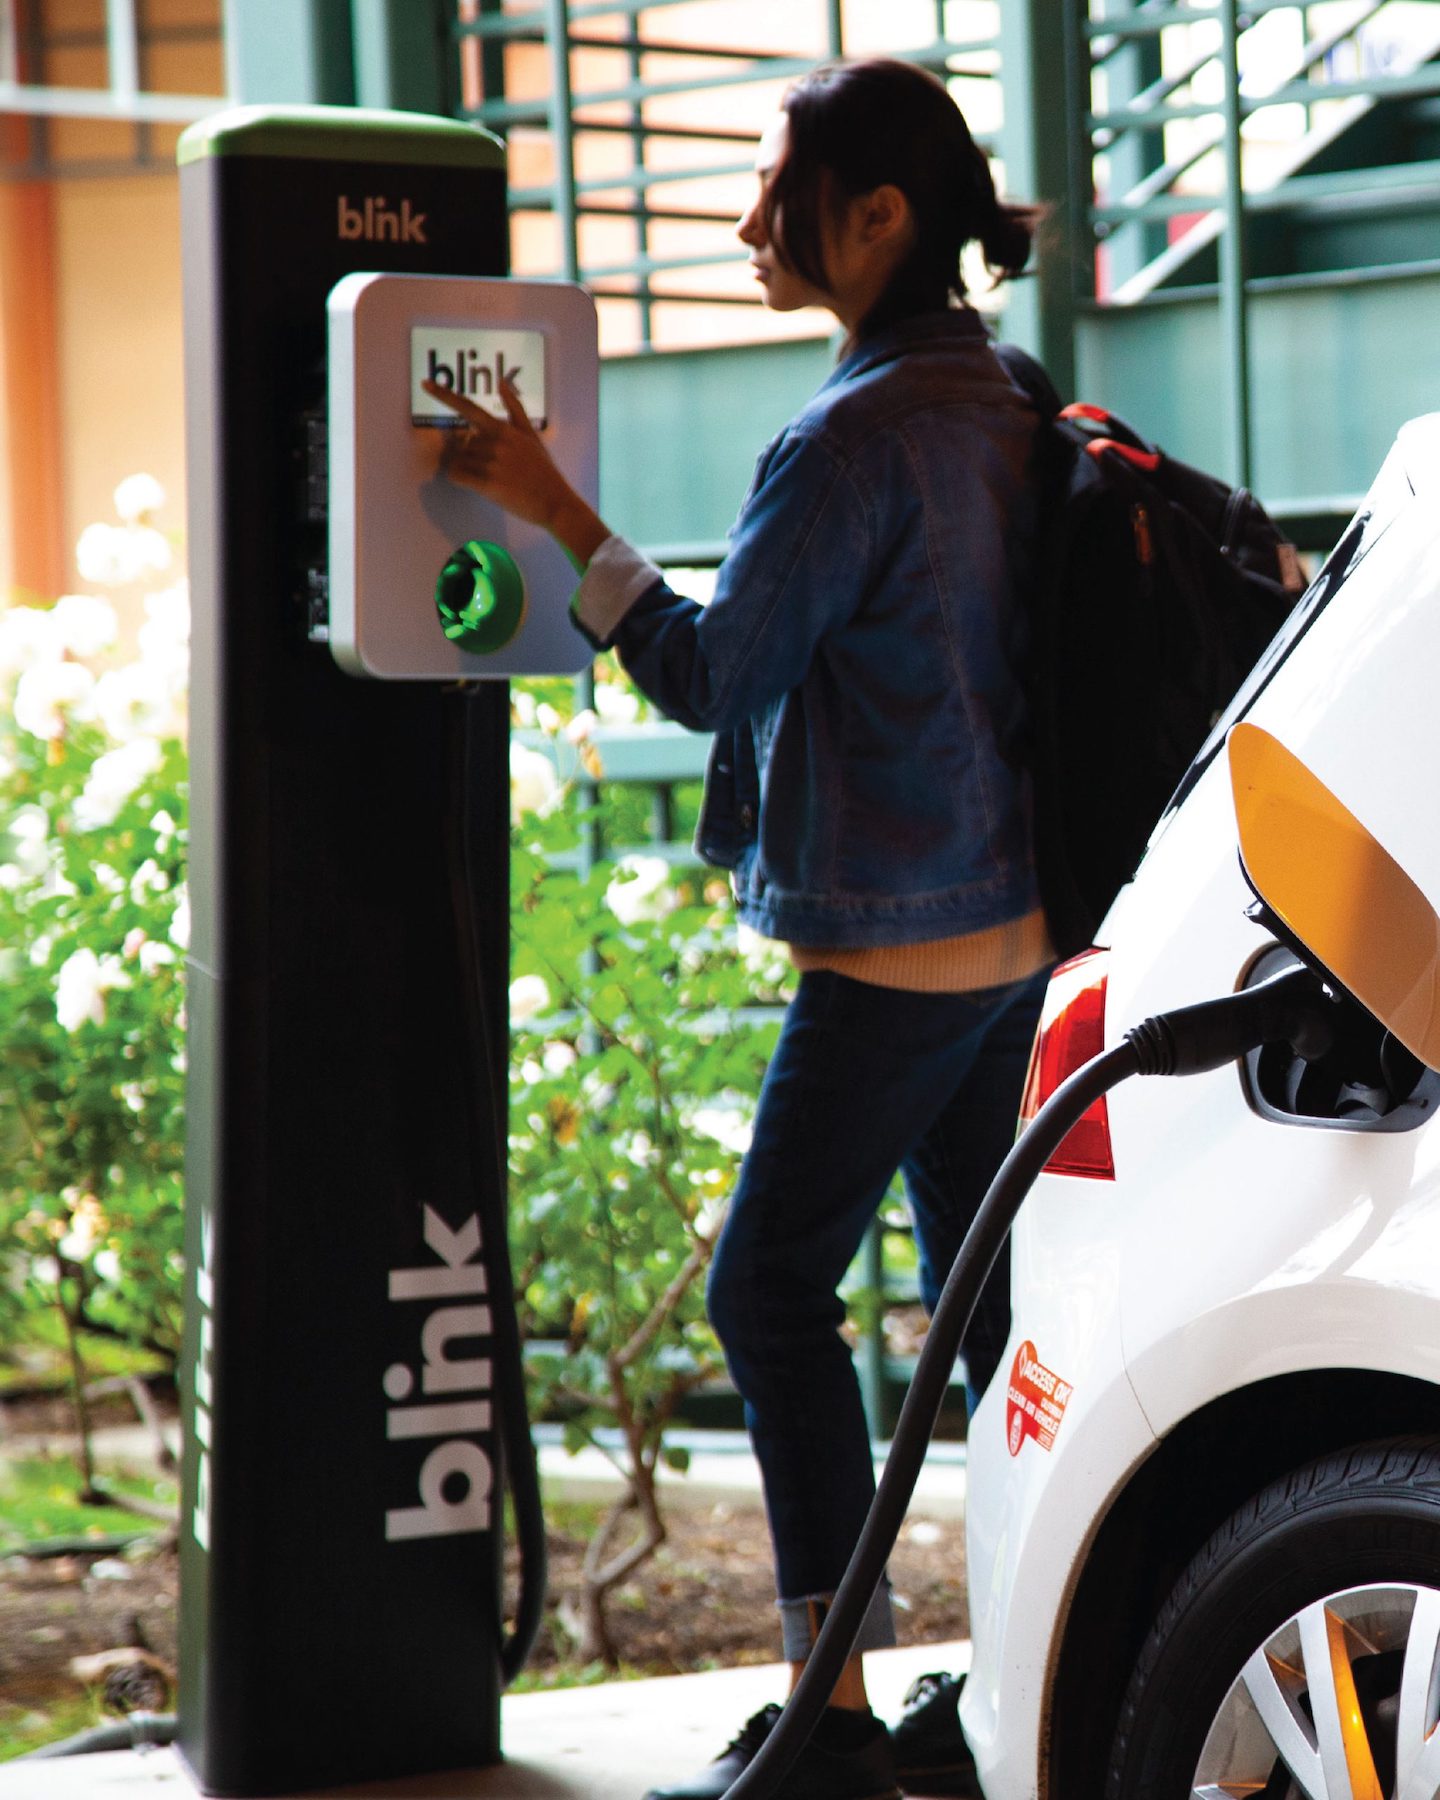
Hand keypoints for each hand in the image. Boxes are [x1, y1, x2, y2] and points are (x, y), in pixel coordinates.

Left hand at [423, 377, 607, 566]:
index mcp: (504, 430)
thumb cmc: (544, 470)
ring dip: (465, 469)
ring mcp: (492, 464)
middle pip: (461, 443)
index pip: (469, 407)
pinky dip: (458, 479)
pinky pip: (457, 476)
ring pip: (458, 460)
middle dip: (468, 454)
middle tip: (490, 468)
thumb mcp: (531, 435)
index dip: (445, 396)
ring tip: (488, 478)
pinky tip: (473, 483)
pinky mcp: (488, 485)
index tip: (425, 384)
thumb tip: (502, 382)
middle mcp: (496, 443)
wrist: (556, 502)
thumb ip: (514, 408)